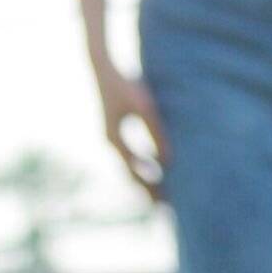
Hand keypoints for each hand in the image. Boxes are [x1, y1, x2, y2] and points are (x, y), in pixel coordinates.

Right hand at [95, 58, 167, 195]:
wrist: (103, 66)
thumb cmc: (125, 83)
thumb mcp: (145, 108)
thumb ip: (157, 133)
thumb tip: (168, 161)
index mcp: (114, 140)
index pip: (134, 172)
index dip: (150, 187)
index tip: (164, 202)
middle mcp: (111, 141)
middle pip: (130, 172)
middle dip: (147, 188)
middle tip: (164, 206)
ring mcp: (112, 135)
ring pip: (129, 164)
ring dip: (145, 177)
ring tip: (161, 190)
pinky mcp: (117, 127)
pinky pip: (130, 153)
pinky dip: (143, 163)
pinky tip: (156, 163)